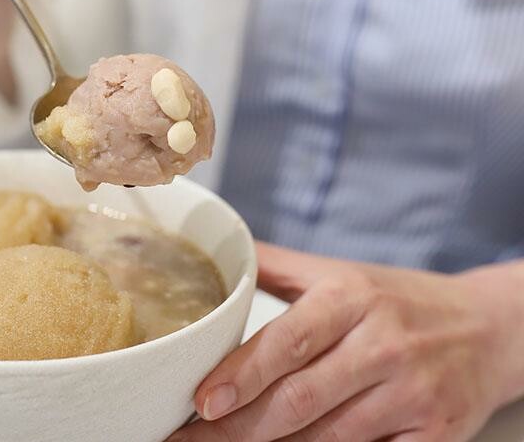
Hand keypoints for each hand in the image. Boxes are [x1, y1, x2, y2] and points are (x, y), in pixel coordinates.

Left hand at [170, 243, 523, 441]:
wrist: (488, 327)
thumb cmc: (399, 299)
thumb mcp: (340, 272)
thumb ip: (277, 267)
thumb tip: (219, 253)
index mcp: (352, 298)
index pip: (288, 341)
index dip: (242, 374)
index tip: (202, 399)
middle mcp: (384, 344)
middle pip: (298, 399)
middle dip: (238, 426)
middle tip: (189, 437)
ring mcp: (413, 393)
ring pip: (326, 437)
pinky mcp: (437, 434)